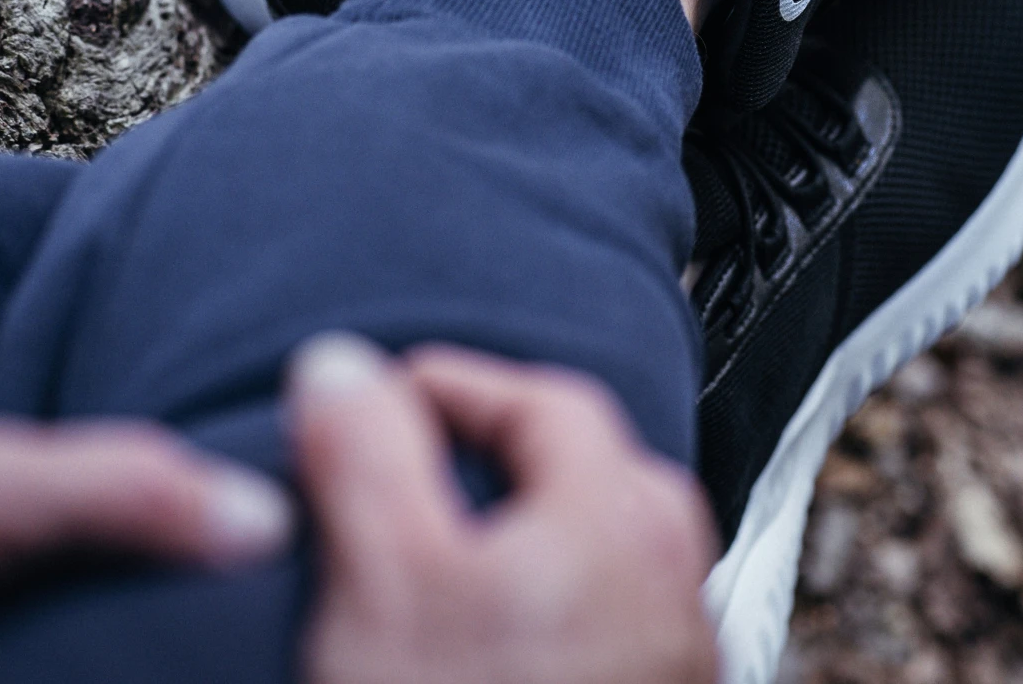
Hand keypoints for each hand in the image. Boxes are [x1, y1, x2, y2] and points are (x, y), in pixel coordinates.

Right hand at [290, 335, 718, 683]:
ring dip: (536, 539)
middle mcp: (674, 592)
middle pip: (599, 476)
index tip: (385, 394)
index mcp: (619, 524)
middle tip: (423, 463)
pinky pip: (614, 639)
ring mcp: (680, 672)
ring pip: (613, 562)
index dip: (456, 384)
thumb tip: (343, 369)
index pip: (547, 401)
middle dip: (510, 456)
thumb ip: (364, 455)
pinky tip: (494, 655)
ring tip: (450, 558)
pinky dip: (555, 615)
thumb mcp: (382, 583)